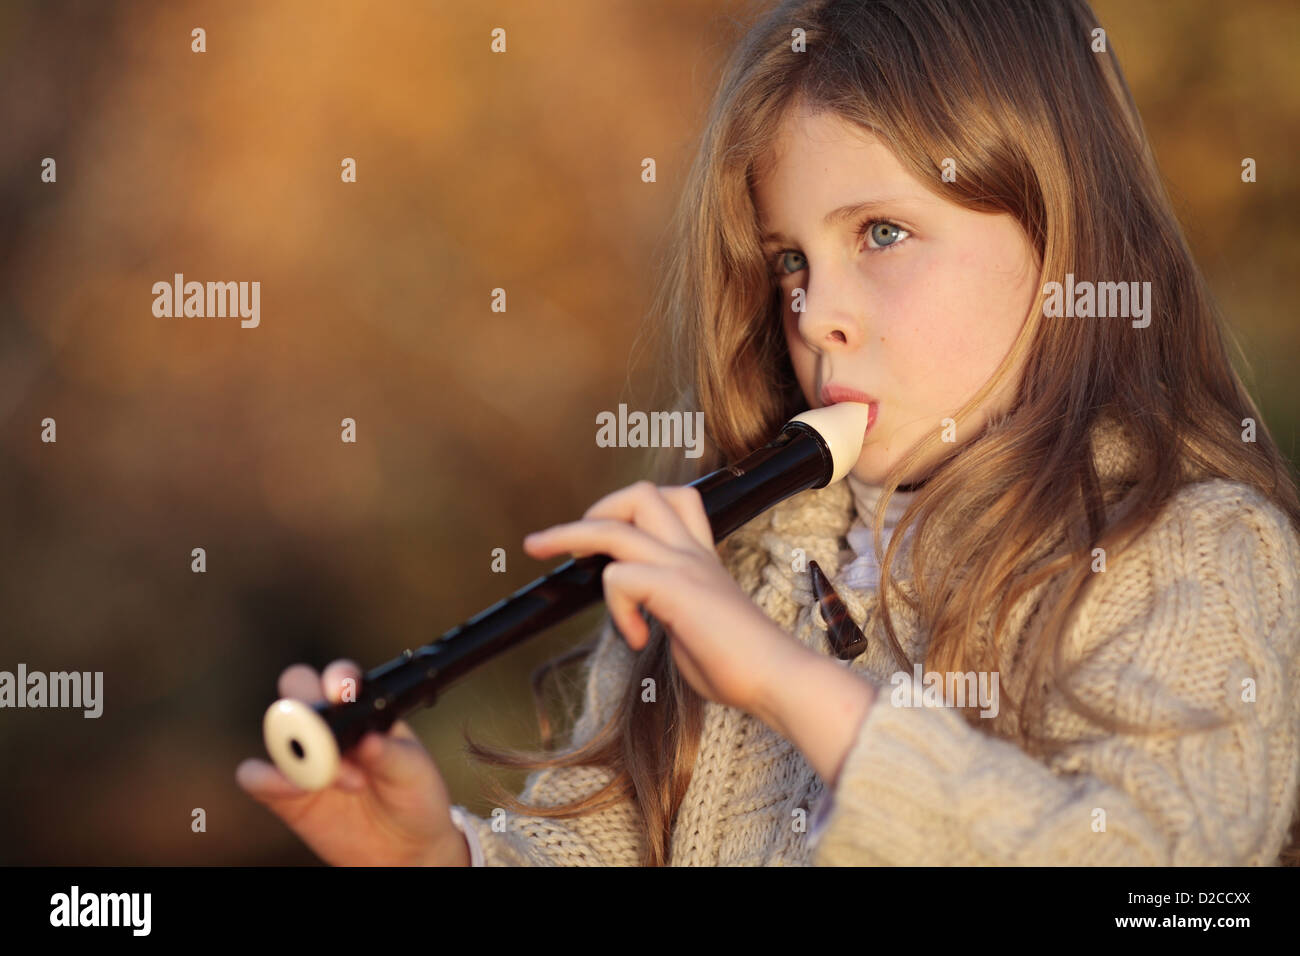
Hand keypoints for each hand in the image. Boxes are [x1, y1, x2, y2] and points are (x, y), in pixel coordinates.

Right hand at [236, 660, 470, 865]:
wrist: (404, 848)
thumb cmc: (413, 796)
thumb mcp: (414, 771)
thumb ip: (389, 754)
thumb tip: (367, 741)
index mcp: (361, 709)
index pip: (340, 679)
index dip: (336, 677)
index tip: (339, 692)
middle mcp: (327, 726)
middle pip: (296, 689)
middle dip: (304, 703)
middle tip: (330, 736)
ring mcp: (302, 757)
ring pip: (276, 732)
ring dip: (298, 751)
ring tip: (338, 779)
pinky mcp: (283, 793)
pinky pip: (255, 777)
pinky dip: (265, 778)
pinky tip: (296, 790)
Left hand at [522, 480, 804, 720]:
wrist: (778, 678)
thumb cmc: (742, 664)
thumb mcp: (696, 626)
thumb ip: (669, 612)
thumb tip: (640, 621)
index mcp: (701, 558)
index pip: (674, 500)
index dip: (632, 510)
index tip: (603, 542)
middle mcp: (692, 553)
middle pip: (640, 494)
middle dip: (593, 509)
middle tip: (564, 541)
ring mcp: (684, 567)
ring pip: (615, 523)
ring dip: (571, 535)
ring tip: (554, 555)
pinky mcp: (676, 590)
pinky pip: (619, 578)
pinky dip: (615, 608)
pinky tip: (635, 637)